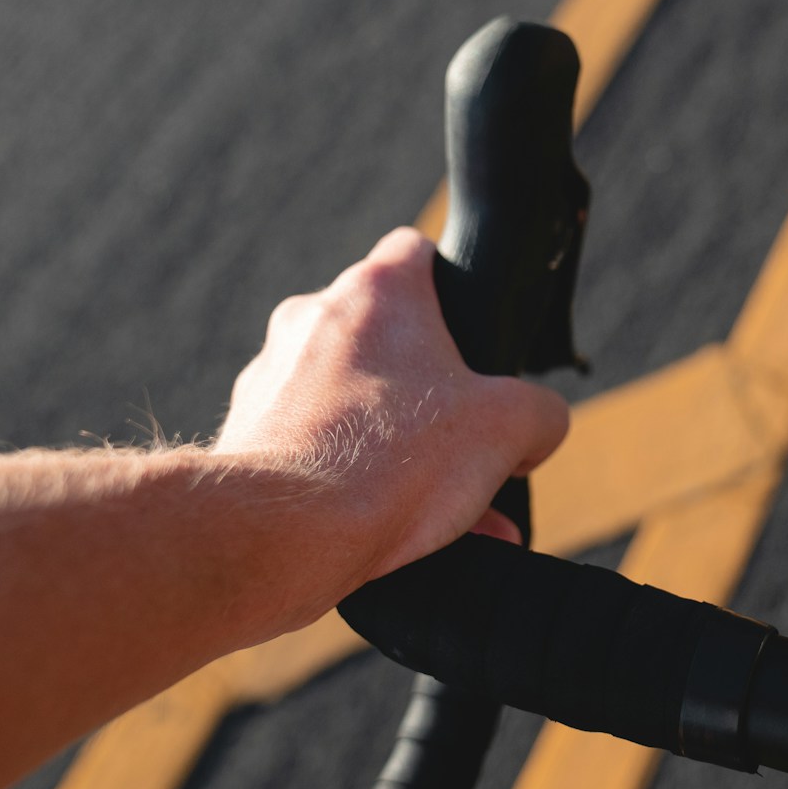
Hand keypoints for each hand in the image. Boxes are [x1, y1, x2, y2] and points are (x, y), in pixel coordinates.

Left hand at [214, 228, 567, 588]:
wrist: (286, 531)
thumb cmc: (394, 459)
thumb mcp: (510, 427)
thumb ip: (541, 413)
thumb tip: (537, 428)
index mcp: (377, 292)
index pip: (417, 251)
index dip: (453, 286)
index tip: (473, 336)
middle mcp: (312, 318)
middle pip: (388, 339)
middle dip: (433, 395)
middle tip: (470, 447)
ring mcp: (270, 375)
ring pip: (352, 401)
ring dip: (400, 448)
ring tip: (445, 515)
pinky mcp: (246, 434)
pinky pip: (317, 449)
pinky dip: (355, 483)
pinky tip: (395, 537)